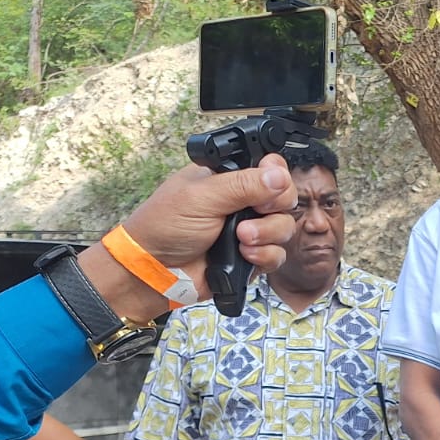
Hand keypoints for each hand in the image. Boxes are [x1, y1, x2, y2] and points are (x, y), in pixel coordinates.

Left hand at [87, 155, 298, 321]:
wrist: (156, 271)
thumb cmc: (164, 226)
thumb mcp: (202, 196)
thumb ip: (243, 184)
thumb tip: (279, 174)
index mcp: (228, 177)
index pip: (270, 168)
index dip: (277, 176)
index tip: (267, 189)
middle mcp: (242, 201)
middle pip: (284, 198)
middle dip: (273, 208)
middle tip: (251, 214)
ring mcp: (249, 229)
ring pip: (284, 227)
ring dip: (267, 234)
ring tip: (241, 239)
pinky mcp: (253, 256)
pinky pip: (278, 255)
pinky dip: (265, 256)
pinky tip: (244, 256)